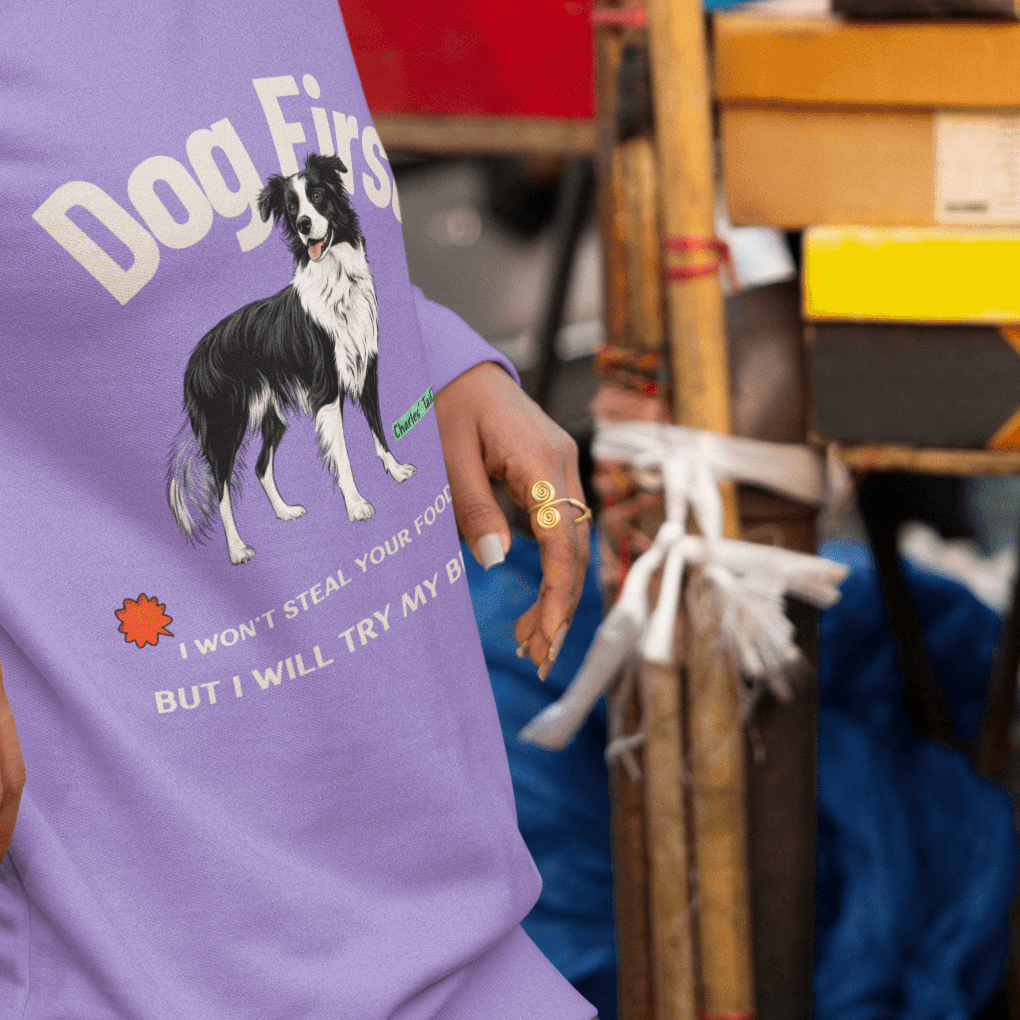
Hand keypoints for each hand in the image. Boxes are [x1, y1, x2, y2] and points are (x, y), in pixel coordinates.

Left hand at [433, 361, 588, 679]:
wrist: (458, 363)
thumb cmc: (444, 402)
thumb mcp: (446, 455)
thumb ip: (472, 507)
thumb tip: (496, 562)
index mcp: (538, 460)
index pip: (561, 540)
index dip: (558, 594)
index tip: (546, 637)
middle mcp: (562, 464)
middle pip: (574, 549)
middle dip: (560, 607)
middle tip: (536, 657)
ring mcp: (563, 467)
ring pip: (572, 543)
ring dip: (558, 594)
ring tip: (532, 640)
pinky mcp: (552, 472)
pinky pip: (562, 528)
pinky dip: (553, 568)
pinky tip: (537, 603)